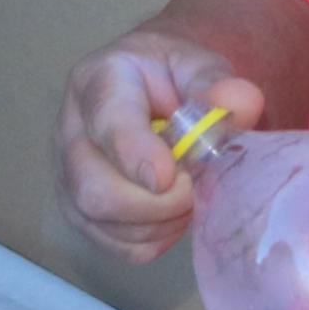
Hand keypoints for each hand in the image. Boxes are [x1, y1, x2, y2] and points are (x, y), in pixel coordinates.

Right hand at [55, 29, 266, 261]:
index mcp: (100, 81)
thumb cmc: (172, 75)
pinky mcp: (77, 209)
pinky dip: (150, 241)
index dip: (137, 155)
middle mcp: (71, 130)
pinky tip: (172, 216)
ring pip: (99, 221)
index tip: (170, 177)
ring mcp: (67, 175)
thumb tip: (241, 103)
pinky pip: (111, 244)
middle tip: (193, 188)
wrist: (147, 88)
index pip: (108, 122)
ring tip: (189, 197)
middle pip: (93, 189)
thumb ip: (215, 83)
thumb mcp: (197, 65)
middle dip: (154, 204)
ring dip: (157, 223)